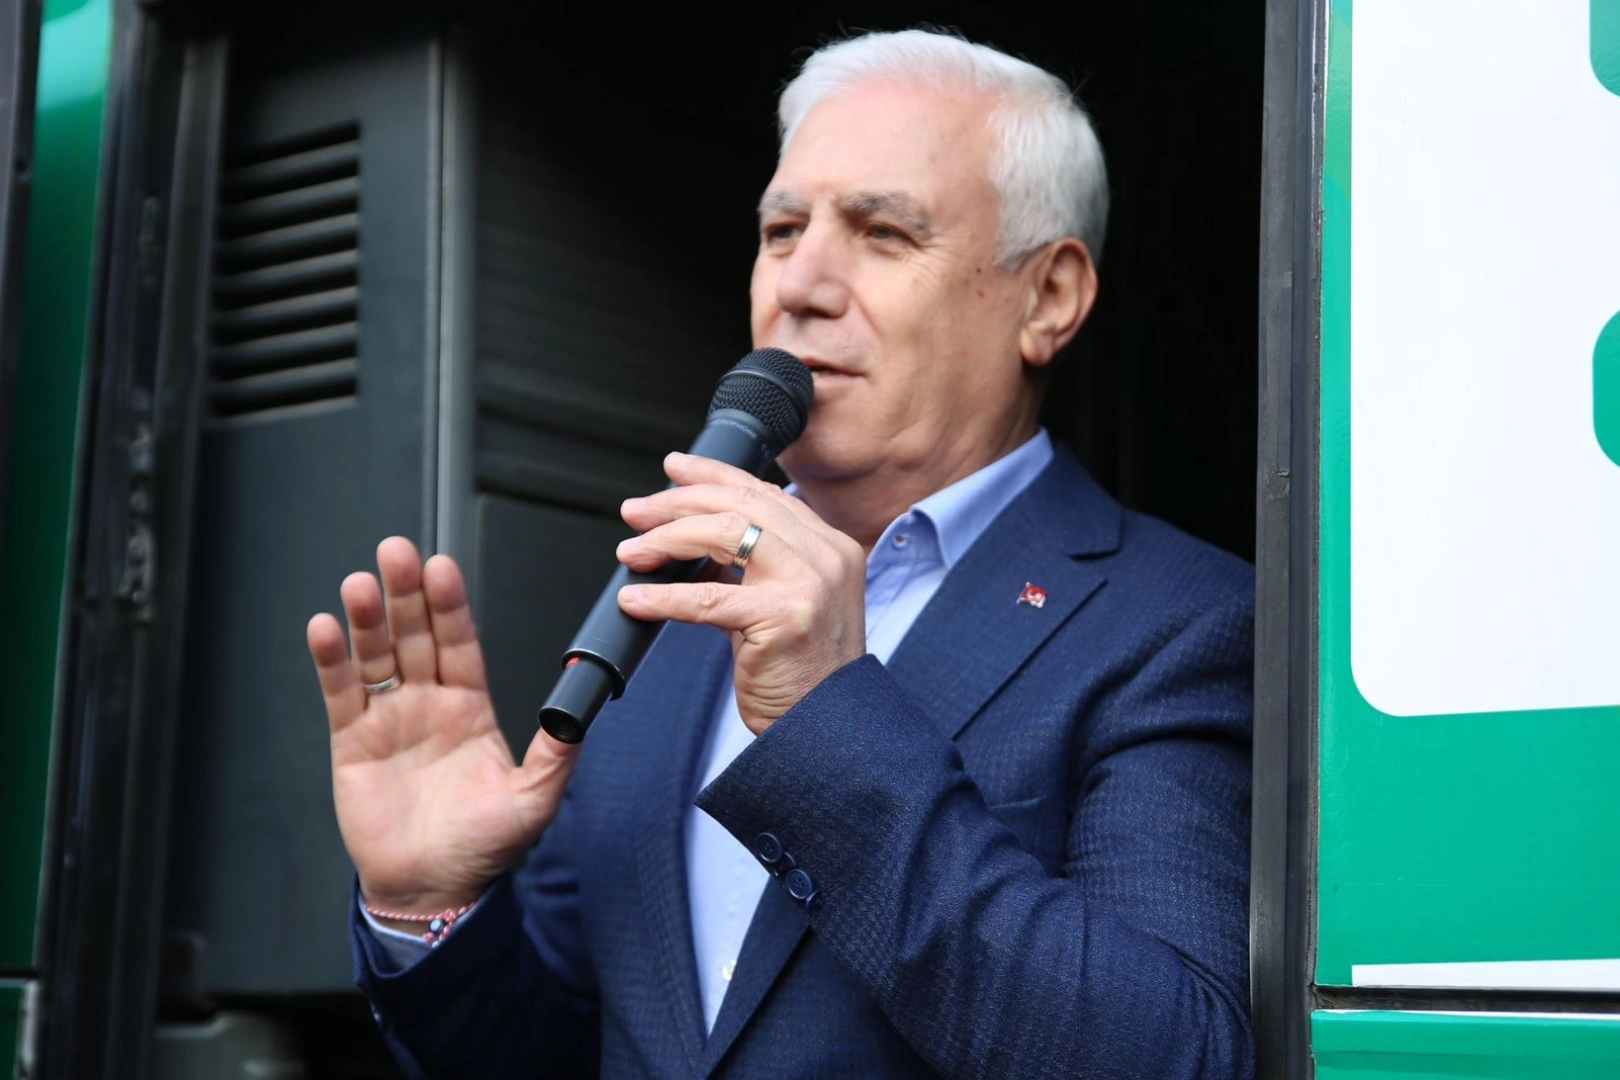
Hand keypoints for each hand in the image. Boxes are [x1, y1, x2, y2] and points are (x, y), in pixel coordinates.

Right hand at [307, 538, 578, 917]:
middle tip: (396, 553)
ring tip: (359, 584)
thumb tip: (581, 713)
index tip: (442, 569)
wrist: (432, 891)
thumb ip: (556, 754)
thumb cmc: (483, 847)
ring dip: (367, 618)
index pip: (460, 642)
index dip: (450, 606)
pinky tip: (326, 628)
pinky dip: (331, 660)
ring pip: (376, 655)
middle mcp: (428, 704)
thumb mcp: (533, 800)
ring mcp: (389, 719)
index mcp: (470, 708)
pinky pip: (341, 693)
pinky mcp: (351, 742)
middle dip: (406, 594)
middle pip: (414, 636)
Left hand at [614, 453, 866, 733]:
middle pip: (740, 502)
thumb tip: (688, 538)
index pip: (763, 491)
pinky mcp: (782, 618)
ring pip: (724, 532)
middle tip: (636, 512)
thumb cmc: (802, 672)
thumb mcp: (783, 602)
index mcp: (831, 545)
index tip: (673, 471)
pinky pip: (707, 596)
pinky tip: (636, 601)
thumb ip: (750, 566)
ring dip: (667, 538)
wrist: (827, 729)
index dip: (712, 474)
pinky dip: (663, 596)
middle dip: (677, 502)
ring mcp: (809, 583)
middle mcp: (826, 555)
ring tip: (632, 552)